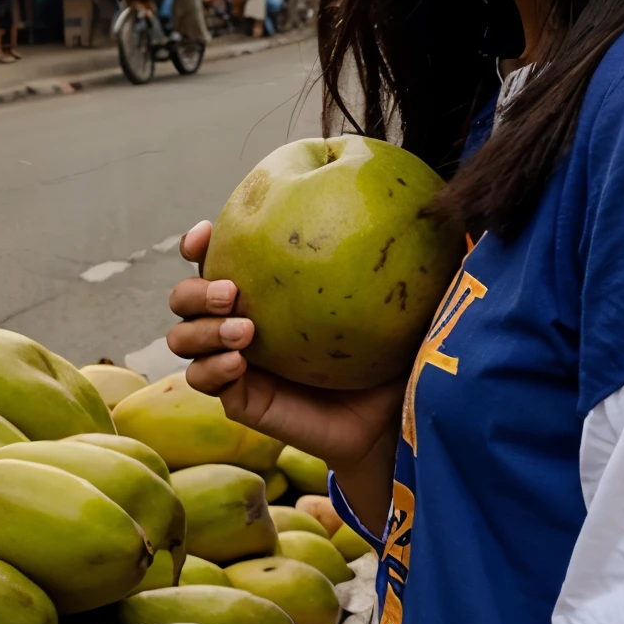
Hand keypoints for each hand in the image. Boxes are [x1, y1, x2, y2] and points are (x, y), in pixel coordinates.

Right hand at [167, 221, 403, 528]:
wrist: (392, 417)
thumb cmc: (393, 350)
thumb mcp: (399, 299)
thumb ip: (406, 256)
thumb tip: (441, 206)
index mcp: (268, 290)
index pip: (220, 258)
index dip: (199, 243)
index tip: (207, 231)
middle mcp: (243, 321)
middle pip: (184, 297)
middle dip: (194, 288)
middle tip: (233, 290)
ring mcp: (237, 362)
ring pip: (182, 339)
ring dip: (200, 329)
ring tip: (244, 331)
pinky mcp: (243, 399)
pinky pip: (204, 381)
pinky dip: (212, 368)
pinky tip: (240, 361)